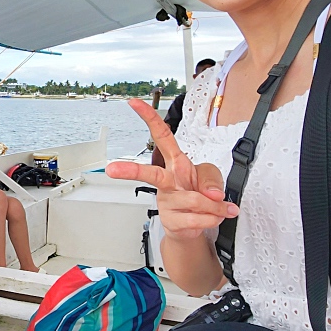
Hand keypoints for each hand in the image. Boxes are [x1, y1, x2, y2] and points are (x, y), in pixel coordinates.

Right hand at [105, 99, 237, 244]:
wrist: (195, 226)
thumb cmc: (199, 193)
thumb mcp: (212, 178)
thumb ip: (213, 179)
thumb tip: (211, 193)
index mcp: (176, 162)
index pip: (162, 136)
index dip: (149, 118)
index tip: (134, 104)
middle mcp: (168, 180)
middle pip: (150, 173)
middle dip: (131, 171)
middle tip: (113, 170)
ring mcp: (167, 200)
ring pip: (193, 200)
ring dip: (213, 207)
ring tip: (218, 209)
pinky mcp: (171, 220)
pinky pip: (197, 219)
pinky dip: (212, 219)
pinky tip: (210, 218)